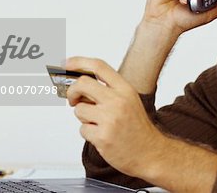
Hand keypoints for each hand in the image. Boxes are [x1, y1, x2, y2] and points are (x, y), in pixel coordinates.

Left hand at [66, 56, 164, 176]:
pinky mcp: (102, 137)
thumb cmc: (137, 128)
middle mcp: (118, 101)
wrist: (150, 153)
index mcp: (125, 89)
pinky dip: (88, 133)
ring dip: (83, 117)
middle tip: (73, 99)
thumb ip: (107, 90)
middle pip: (82, 83)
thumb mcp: (129, 100)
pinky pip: (82, 129)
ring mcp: (110, 119)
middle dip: (72, 91)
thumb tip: (79, 84)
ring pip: (79, 109)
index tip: (66, 64)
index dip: (78, 62)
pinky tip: (102, 136)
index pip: (98, 66)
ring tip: (98, 124)